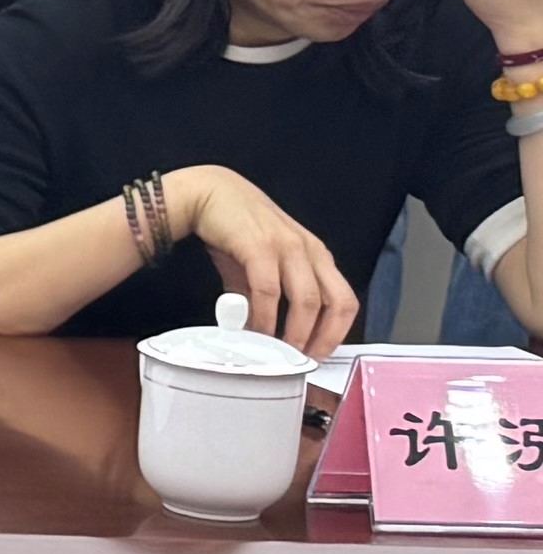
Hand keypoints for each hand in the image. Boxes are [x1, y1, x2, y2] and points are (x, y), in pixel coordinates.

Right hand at [162, 165, 356, 354]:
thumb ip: (265, 294)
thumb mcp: (259, 263)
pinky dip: (265, 317)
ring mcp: (288, 247)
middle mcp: (310, 251)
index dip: (336, 332)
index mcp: (316, 255)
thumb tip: (261, 328)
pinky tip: (254, 330)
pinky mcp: (261, 247)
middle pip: (336, 303)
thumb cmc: (236, 228)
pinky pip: (270, 291)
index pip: (344, 300)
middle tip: (302, 360)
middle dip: (322, 338)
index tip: (318, 354)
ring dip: (295, 333)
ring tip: (279, 352)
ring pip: (308, 300)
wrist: (209, 194)